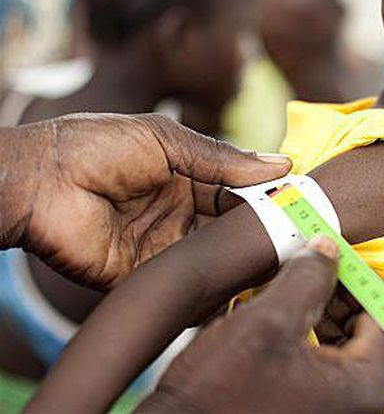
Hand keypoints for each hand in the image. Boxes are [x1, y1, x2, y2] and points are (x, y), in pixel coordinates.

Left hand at [1, 113, 290, 288]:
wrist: (38, 181)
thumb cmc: (96, 147)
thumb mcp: (166, 140)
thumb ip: (221, 158)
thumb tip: (282, 163)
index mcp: (186, 177)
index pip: (238, 191)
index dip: (267, 196)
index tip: (300, 202)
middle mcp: (179, 213)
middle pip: (230, 226)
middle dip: (260, 230)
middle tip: (297, 235)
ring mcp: (163, 245)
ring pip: (214, 256)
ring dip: (241, 258)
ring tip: (276, 258)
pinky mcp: (143, 275)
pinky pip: (184, 284)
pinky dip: (211, 287)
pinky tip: (239, 285)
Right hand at [137, 237, 383, 413]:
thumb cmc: (220, 391)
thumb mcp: (266, 323)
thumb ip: (306, 280)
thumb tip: (329, 247)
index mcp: (363, 382)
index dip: (358, 275)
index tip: (327, 253)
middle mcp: (357, 398)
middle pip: (366, 325)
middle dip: (336, 289)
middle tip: (304, 265)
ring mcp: (333, 405)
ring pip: (339, 338)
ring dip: (316, 307)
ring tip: (283, 287)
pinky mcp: (309, 406)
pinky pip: (318, 357)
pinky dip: (301, 331)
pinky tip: (271, 316)